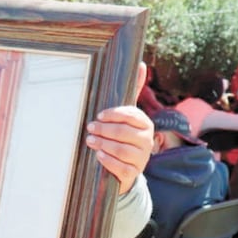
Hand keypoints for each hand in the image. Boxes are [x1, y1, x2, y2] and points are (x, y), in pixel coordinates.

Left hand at [85, 64, 152, 194]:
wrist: (127, 167)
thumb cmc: (124, 135)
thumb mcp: (128, 116)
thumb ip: (133, 92)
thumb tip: (142, 64)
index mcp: (146, 124)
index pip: (132, 116)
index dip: (114, 115)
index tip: (99, 115)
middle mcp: (147, 140)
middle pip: (125, 133)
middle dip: (105, 130)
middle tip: (90, 128)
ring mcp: (141, 158)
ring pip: (122, 150)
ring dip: (104, 144)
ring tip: (90, 140)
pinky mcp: (133, 173)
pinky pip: (121, 167)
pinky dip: (108, 161)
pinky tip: (99, 155)